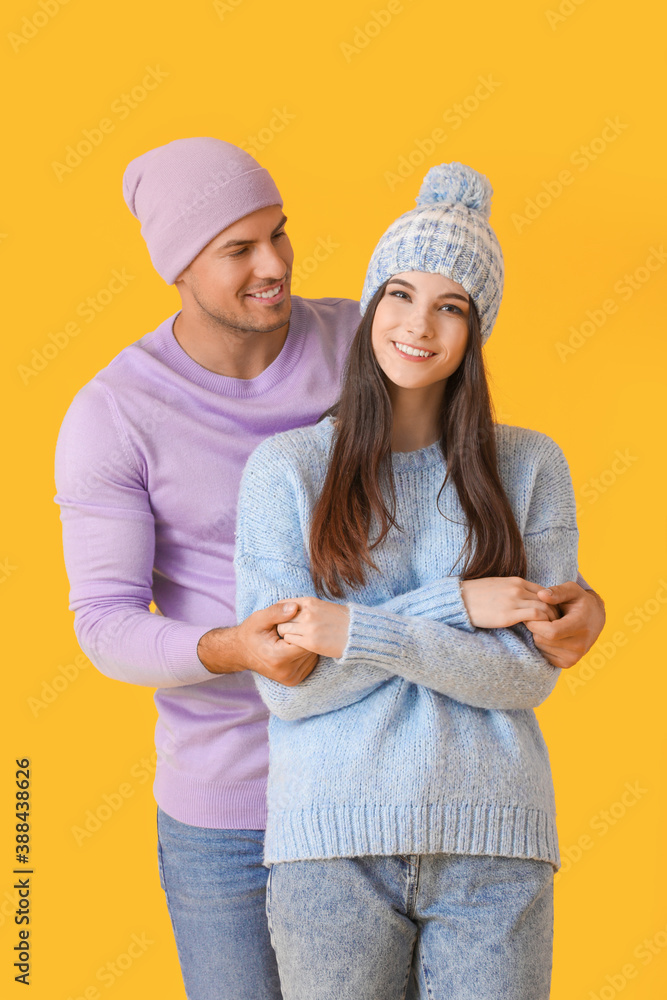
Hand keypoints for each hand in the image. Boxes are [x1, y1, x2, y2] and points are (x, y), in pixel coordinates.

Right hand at [198, 602, 317, 685]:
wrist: (241, 652)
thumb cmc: (250, 633)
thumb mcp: (260, 618)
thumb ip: (277, 612)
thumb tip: (295, 606)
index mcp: (279, 658)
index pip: (305, 641)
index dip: (303, 628)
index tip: (296, 622)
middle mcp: (286, 672)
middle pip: (310, 650)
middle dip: (305, 637)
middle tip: (296, 628)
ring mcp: (290, 679)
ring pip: (312, 657)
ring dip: (306, 645)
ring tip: (294, 637)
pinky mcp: (293, 680)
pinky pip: (309, 663)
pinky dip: (305, 654)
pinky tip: (294, 646)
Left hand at [276, 596, 349, 657]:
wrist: (357, 633)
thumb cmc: (340, 620)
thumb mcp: (322, 607)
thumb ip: (305, 607)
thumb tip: (289, 610)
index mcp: (310, 602)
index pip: (283, 603)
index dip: (280, 613)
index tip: (284, 620)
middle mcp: (307, 613)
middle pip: (280, 618)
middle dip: (282, 624)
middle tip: (289, 630)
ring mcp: (308, 627)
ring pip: (283, 630)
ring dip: (286, 634)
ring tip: (295, 638)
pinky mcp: (310, 642)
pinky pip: (290, 641)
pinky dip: (291, 643)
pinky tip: (300, 644)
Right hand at [459, 577, 560, 628]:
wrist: (459, 600)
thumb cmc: (476, 596)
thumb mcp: (498, 586)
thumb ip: (514, 591)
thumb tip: (525, 601)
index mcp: (516, 581)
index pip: (544, 591)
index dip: (551, 604)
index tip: (552, 616)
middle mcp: (518, 588)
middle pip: (548, 599)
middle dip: (555, 613)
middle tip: (556, 625)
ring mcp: (513, 600)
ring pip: (545, 607)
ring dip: (550, 620)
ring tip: (549, 630)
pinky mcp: (508, 614)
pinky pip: (535, 616)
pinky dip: (541, 623)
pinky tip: (537, 631)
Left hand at [525, 582, 605, 669]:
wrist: (595, 619)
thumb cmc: (580, 601)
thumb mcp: (572, 590)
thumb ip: (557, 591)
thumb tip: (541, 595)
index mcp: (581, 626)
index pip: (551, 631)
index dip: (536, 623)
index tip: (532, 613)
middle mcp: (579, 645)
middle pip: (543, 639)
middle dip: (535, 627)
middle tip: (538, 616)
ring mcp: (574, 657)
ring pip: (541, 646)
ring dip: (538, 634)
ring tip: (547, 624)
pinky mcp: (567, 663)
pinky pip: (544, 654)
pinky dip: (542, 643)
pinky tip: (550, 634)